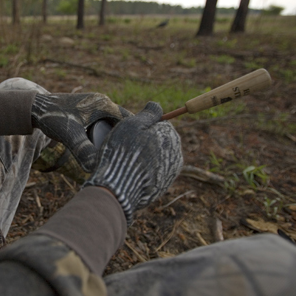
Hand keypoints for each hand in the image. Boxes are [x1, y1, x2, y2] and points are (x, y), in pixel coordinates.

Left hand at [31, 93, 131, 171]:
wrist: (34, 108)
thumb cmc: (52, 118)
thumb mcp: (69, 136)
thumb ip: (83, 151)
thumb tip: (95, 168)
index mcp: (103, 104)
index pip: (128, 120)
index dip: (134, 135)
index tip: (139, 151)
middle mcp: (102, 103)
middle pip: (123, 122)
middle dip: (127, 137)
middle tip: (133, 156)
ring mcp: (95, 106)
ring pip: (113, 123)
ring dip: (117, 136)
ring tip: (122, 155)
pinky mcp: (88, 112)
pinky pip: (104, 124)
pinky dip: (107, 135)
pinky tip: (107, 150)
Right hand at [83, 102, 182, 224]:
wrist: (119, 190)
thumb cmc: (123, 154)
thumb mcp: (133, 124)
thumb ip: (148, 113)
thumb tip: (156, 105)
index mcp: (171, 136)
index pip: (160, 123)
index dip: (143, 126)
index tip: (129, 133)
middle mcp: (176, 154)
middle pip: (159, 141)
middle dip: (145, 141)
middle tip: (126, 147)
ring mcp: (171, 173)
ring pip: (156, 157)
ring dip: (145, 156)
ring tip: (127, 161)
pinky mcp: (162, 187)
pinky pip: (152, 172)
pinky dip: (143, 171)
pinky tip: (130, 173)